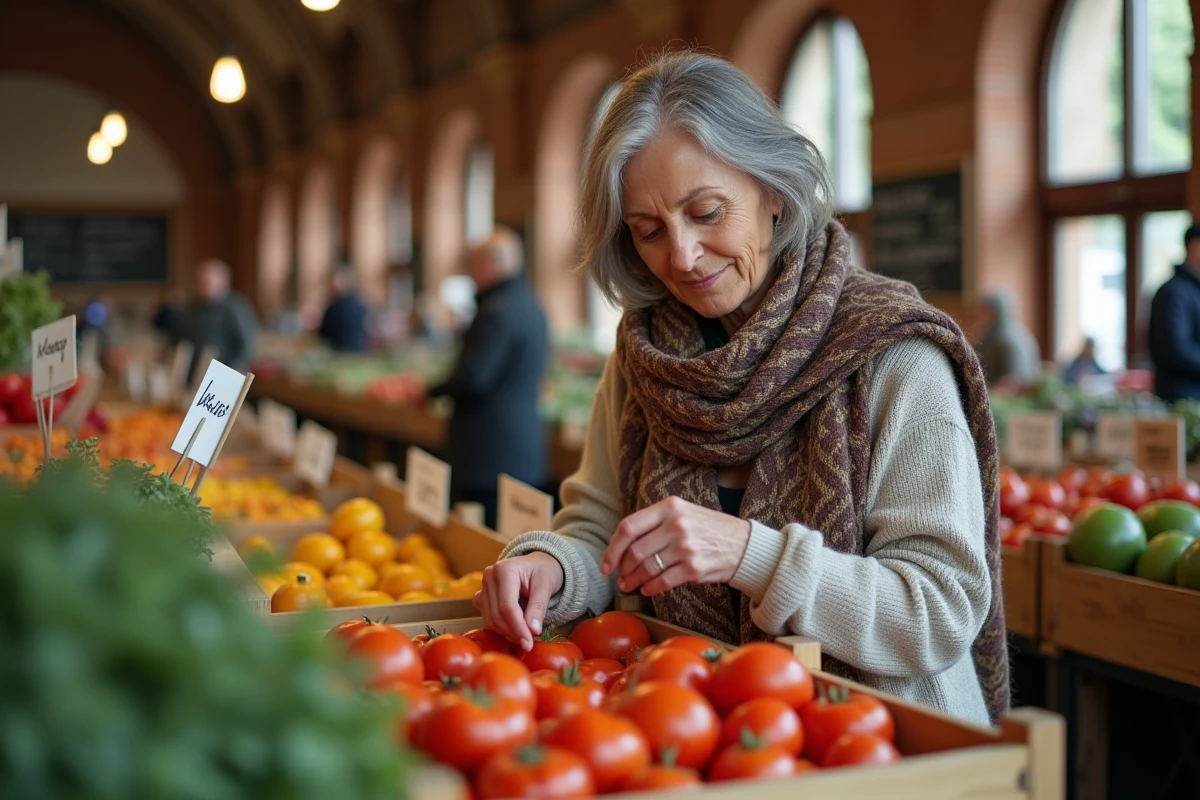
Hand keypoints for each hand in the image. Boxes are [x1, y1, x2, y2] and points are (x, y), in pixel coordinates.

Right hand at [474, 552, 564, 651]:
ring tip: (525, 634)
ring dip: (507, 632)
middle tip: (529, 643)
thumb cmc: (544, 571)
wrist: (538, 564)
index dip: (518, 627)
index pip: (507, 606)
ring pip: (490, 620)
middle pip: (496, 615)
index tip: (529, 643)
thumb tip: (533, 631)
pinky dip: (501, 628)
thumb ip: (538, 608)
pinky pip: (488, 619)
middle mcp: (489, 576)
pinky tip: (515, 627)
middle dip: (513, 633)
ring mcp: (483, 587)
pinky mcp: (482, 597)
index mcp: (504, 569)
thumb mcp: (546, 586)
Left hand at [601, 496, 751, 595]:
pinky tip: (647, 589)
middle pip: (635, 551)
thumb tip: (623, 546)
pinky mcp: (694, 568)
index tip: (606, 565)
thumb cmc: (708, 529)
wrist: (744, 544)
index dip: (612, 549)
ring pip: (647, 568)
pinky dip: (650, 588)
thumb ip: (654, 523)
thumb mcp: (682, 513)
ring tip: (630, 586)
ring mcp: (686, 547)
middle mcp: (676, 525)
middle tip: (620, 578)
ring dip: (634, 581)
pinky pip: (663, 581)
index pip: (628, 527)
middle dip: (623, 569)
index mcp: (669, 507)